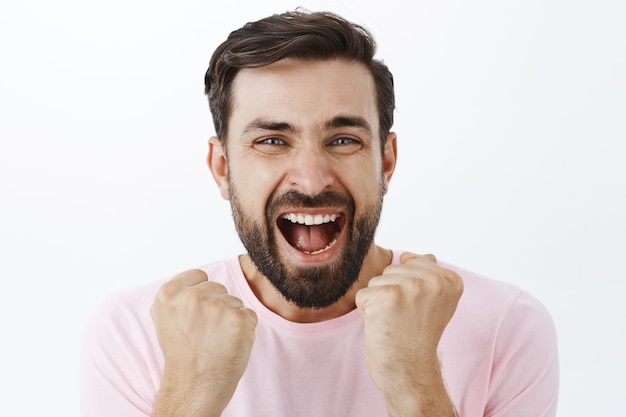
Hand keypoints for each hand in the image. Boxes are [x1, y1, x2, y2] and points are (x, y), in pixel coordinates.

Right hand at [150, 269, 257, 415]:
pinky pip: (248, 314)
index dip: (201, 295)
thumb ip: (179, 294)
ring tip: (215, 340)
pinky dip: (243, 329)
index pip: (199, 275)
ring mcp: (217, 307)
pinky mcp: (239, 319)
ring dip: (230, 318)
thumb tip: (198, 278)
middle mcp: (192, 297)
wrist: (194, 386)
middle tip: (204, 332)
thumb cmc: (182, 353)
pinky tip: (229, 344)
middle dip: (216, 306)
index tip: (195, 315)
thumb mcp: (165, 317)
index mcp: (169, 293)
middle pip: (218, 287)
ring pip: (235, 301)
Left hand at [355, 252, 462, 415]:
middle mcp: (434, 280)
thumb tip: (409, 255)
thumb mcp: (434, 303)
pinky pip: (363, 295)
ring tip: (395, 323)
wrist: (410, 372)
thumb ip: (426, 274)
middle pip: (392, 270)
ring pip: (376, 281)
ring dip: (379, 303)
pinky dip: (367, 314)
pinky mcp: (386, 296)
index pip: (412, 262)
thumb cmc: (417, 338)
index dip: (408, 289)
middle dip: (392, 294)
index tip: (419, 312)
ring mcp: (411, 287)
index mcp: (450, 279)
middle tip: (405, 319)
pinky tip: (384, 328)